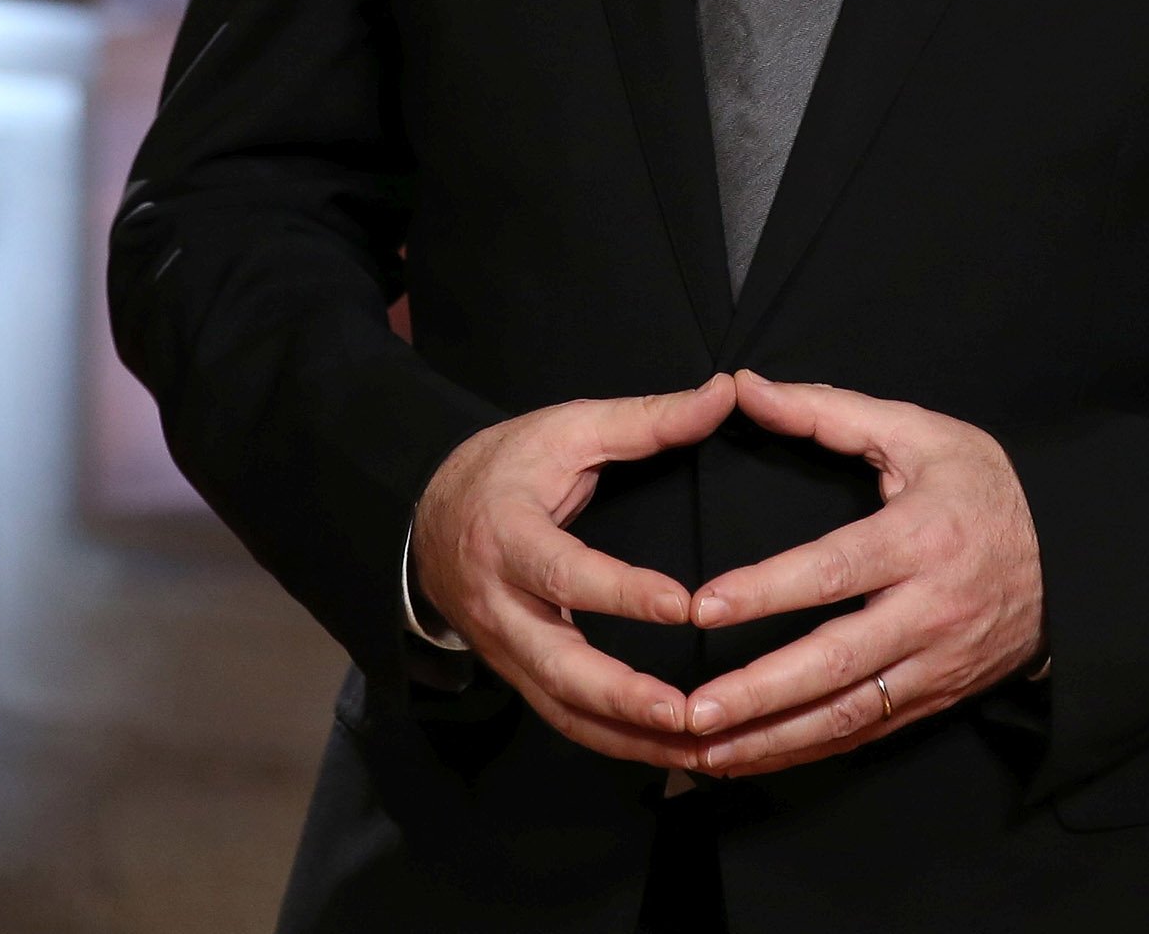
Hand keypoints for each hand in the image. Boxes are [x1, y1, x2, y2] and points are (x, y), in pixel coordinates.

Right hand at [412, 374, 736, 768]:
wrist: (425, 517)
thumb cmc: (506, 466)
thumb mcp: (566, 428)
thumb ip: (644, 419)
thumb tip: (722, 392)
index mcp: (507, 537)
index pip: (564, 573)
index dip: (621, 593)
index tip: (683, 606)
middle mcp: (500, 605)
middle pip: (557, 666)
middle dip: (624, 697)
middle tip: (689, 714)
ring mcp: (505, 650)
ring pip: (563, 710)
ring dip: (630, 739)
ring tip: (699, 752)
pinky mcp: (518, 676)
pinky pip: (567, 721)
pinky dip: (618, 745)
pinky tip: (672, 756)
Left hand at [682, 370, 1042, 777]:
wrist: (1071, 564)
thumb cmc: (983, 491)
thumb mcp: (920, 434)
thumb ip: (829, 412)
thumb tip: (749, 388)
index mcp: (922, 539)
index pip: (836, 571)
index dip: (767, 591)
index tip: (704, 608)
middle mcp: (929, 611)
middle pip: (837, 661)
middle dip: (761, 690)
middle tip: (695, 708)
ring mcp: (934, 664)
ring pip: (847, 714)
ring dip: (773, 738)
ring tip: (705, 749)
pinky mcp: (933, 699)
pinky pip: (863, 734)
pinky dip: (804, 751)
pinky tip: (752, 757)